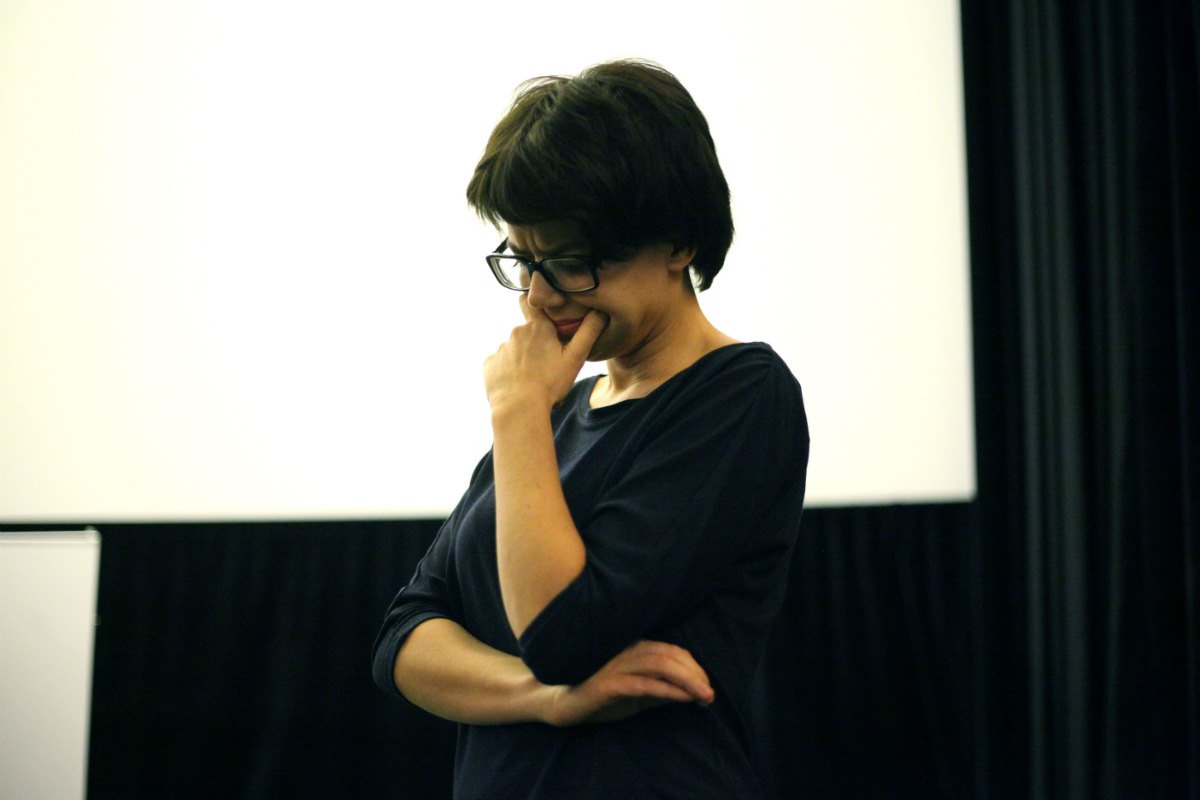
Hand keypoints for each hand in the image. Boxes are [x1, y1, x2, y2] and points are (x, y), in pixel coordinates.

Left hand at [484, 297, 607, 412]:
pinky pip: (500, 364)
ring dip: (522, 359)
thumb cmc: (550, 384)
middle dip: (535, 343)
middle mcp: (515, 332)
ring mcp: (501, 349)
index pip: (529, 302)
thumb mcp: (575, 358)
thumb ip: (589, 332)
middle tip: (546, 364)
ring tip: (532, 379)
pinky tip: (517, 385)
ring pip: (514, 350)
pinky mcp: (489, 365)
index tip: (542, 315)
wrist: (519, 409)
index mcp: (537, 327)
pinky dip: (508, 371)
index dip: (535, 305)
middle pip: (527, 332)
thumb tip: (601, 311)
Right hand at [542, 640, 714, 726]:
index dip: (693, 667)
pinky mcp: (607, 684)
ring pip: (659, 664)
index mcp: (634, 649)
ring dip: (686, 680)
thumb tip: (690, 694)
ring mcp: (616, 665)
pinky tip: (681, 698)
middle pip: (669, 655)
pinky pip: (642, 684)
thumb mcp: (637, 697)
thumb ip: (659, 692)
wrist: (563, 704)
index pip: (672, 651)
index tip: (708, 686)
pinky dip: (666, 689)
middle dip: (695, 673)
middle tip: (710, 693)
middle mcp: (627, 651)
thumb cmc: (602, 698)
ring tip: (704, 696)